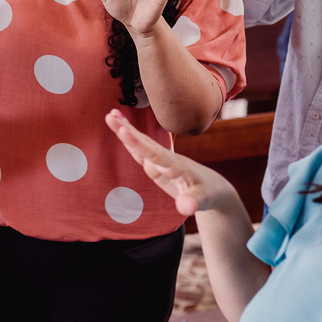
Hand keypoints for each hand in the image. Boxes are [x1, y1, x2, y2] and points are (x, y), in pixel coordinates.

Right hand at [105, 109, 234, 215]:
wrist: (212, 186)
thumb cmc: (209, 194)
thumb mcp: (204, 200)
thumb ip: (193, 202)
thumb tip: (184, 207)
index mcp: (178, 166)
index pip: (156, 155)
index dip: (139, 144)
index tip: (125, 131)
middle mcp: (168, 159)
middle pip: (145, 144)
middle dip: (128, 132)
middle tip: (109, 116)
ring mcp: (161, 160)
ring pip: (141, 144)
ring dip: (126, 130)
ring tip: (110, 115)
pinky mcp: (156, 163)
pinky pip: (140, 151)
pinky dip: (130, 140)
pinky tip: (120, 126)